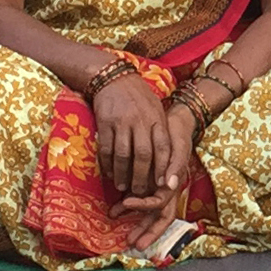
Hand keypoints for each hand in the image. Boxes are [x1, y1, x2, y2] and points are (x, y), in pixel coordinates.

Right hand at [91, 68, 172, 198]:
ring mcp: (122, 122)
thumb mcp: (156, 109)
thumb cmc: (139, 97)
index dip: (162, 168)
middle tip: (139, 191)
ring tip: (122, 186)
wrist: (115, 78)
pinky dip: (108, 164)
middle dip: (142, 177)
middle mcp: (141, 121)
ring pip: (123, 154)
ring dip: (123, 174)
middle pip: (143, 155)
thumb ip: (161, 131)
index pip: (163, 147)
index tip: (161, 185)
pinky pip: (106, 148)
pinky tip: (109, 173)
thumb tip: (166, 160)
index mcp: (157, 119)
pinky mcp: (105, 122)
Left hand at [112, 103, 205, 250]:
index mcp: (175, 185)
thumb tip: (170, 185)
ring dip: (137, 225)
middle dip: (147, 233)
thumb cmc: (176, 135)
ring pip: (148, 214)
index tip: (126, 201)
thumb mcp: (178, 147)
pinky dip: (128, 207)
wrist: (173, 123)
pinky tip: (115, 209)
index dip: (145, 206)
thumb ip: (176, 166)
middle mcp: (166, 191)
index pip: (162, 206)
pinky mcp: (148, 182)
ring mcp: (157, 188)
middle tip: (133, 245)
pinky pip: (138, 200)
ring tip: (124, 237)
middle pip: (159, 218)